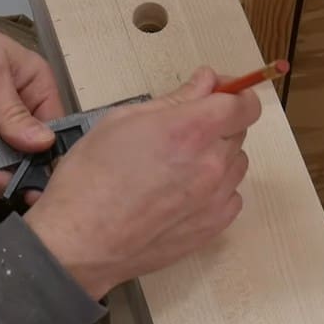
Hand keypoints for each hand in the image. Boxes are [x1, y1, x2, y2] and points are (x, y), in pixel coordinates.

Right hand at [23, 67, 262, 298]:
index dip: (235, 94)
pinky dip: (215, 189)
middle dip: (217, 124)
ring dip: (217, 156)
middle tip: (182, 130)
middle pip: (239, 131)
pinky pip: (230, 196)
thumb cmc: (90, 180)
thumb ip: (175, 99)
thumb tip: (205, 82)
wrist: (79, 241)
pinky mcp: (213, 227)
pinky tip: (182, 191)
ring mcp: (216, 199)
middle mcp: (212, 164)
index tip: (219, 93)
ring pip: (236, 164)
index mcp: (190, 130)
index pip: (244, 104)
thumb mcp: (123, 121)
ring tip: (178, 165)